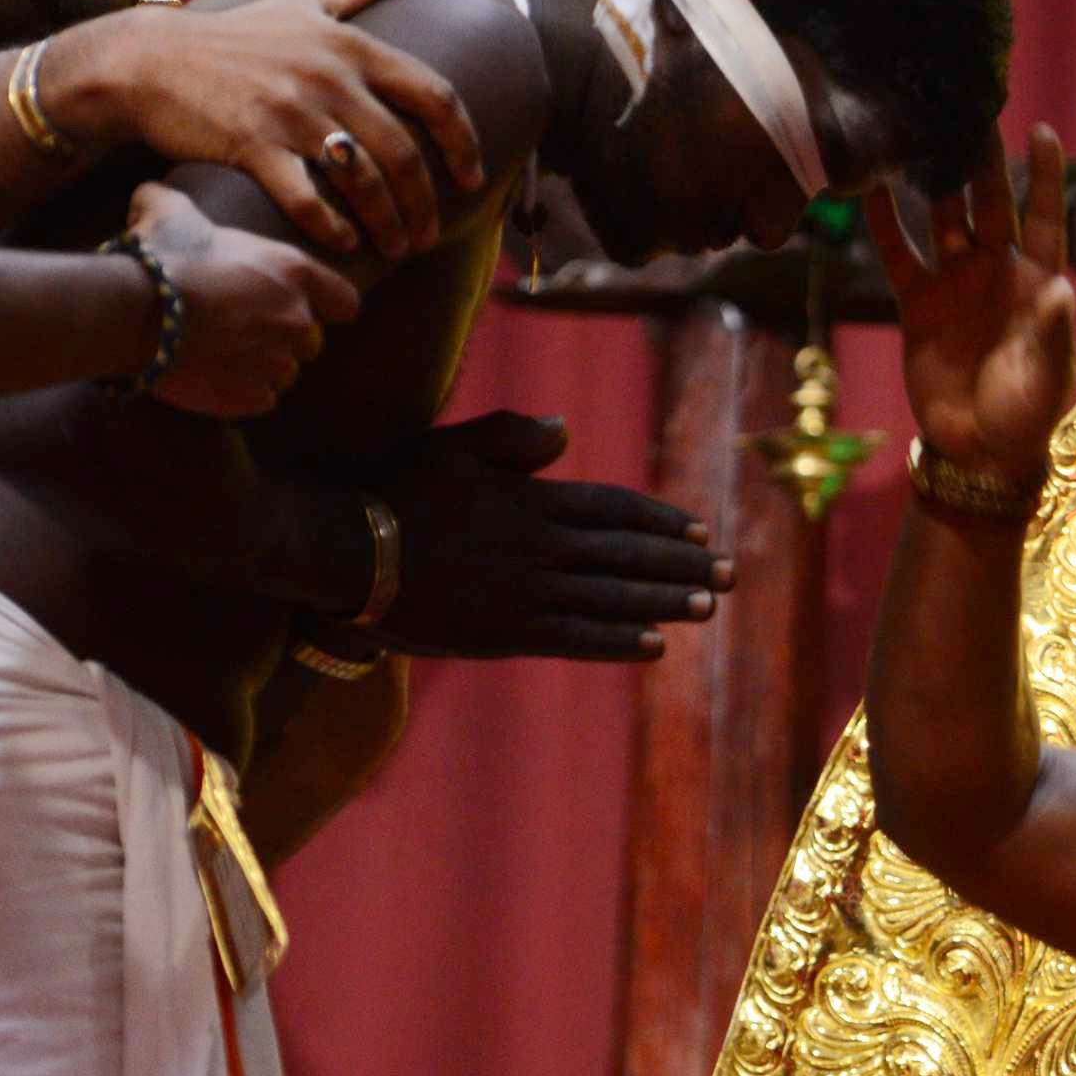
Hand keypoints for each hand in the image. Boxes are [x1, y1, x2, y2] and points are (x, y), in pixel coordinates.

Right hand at [53, 0, 485, 259]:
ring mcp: (291, 111)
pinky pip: (308, 198)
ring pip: (363, 181)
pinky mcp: (251, 143)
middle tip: (427, 236)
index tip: (473, 176)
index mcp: (351, 46)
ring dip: (388, 224)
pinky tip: (345, 245)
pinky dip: (333, 229)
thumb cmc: (234, 37)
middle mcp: (329, 77)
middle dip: (425, 204)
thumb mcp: (304, 2)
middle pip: (405, 153)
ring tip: (396, 248)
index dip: (465, 142)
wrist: (148, 61)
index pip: (435, 96)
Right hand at [125, 182, 355, 419]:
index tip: (306, 305)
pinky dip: (243, 391)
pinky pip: (260, 399)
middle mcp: (296, 321)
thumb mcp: (168, 211)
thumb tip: (153, 195)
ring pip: (284, 373)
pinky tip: (214, 375)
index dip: (327, 304)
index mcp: (293, 274)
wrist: (133, 312)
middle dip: (285, 337)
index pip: (345, 301)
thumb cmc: (159, 257)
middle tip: (245, 328)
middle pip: (311, 341)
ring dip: (262, 365)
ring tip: (224, 353)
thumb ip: (173, 201)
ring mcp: (275, 363)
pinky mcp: (250, 396)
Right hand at [371, 410, 729, 661]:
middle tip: (731, 575)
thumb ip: (510, 437)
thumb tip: (564, 429)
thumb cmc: (394, 491)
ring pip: (611, 599)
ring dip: (664, 604)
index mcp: (532, 501)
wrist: (345, 551)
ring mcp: (525, 593)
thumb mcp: (452, 448)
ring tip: (708, 607)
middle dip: (682, 566)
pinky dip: (617, 642)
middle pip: (627, 556)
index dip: (662, 523)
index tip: (702, 532)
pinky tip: (654, 646)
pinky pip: (575, 640)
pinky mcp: (505, 633)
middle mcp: (540, 548)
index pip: (614, 511)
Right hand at [868, 122, 1075, 485]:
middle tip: (968, 112)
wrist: (979, 452)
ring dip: (934, 182)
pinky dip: (885, 223)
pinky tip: (870, 186)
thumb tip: (1060, 289)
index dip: (1045, 176)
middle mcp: (997, 271)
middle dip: (981, 161)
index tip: (1042, 129)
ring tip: (919, 133)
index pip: (1046, 216)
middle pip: (990, 204)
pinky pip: (899, 254)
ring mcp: (956, 283)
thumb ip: (1049, 330)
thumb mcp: (1045, 374)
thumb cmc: (1027, 413)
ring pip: (943, 219)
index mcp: (1037, 281)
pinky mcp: (918, 303)